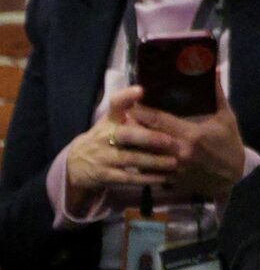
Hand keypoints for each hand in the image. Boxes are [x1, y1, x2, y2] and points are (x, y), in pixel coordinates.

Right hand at [62, 86, 177, 202]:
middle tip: (170, 141)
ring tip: (174, 163)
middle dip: (148, 138)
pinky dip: (146, 178)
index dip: (126, 97)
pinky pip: (128, 177)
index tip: (140, 90)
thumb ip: (127, 112)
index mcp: (109, 121)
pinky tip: (164, 178)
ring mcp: (103, 156)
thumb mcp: (110, 122)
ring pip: (130, 158)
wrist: (75, 163)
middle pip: (126, 135)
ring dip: (153, 161)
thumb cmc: (102, 138)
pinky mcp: (105, 174)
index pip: (115, 105)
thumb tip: (148, 94)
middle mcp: (104, 136)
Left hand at [130, 81, 247, 199]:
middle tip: (120, 115)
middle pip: (143, 136)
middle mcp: (178, 152)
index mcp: (191, 134)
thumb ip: (216, 94)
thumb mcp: (227, 119)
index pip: (156, 119)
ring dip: (131, 144)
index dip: (139, 109)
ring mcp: (173, 168)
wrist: (235, 179)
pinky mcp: (171, 180)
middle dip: (130, 125)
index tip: (129, 101)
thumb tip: (213, 69)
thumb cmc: (230, 146)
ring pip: (142, 155)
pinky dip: (139, 162)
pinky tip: (134, 154)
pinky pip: (148, 170)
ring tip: (122, 134)